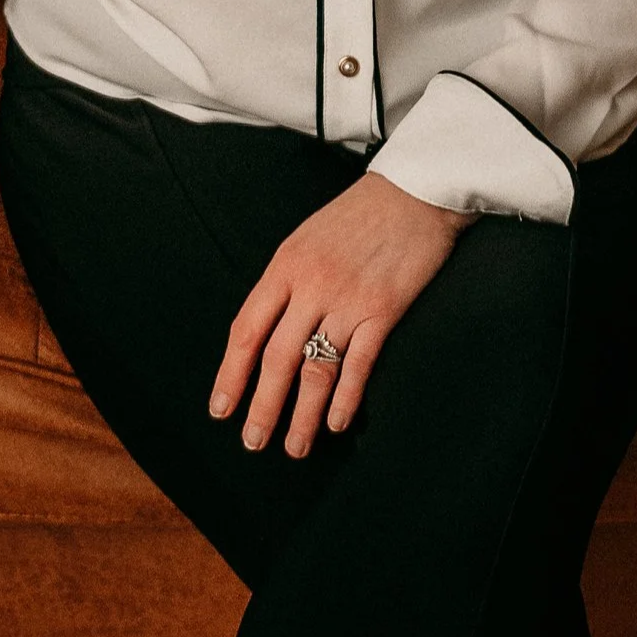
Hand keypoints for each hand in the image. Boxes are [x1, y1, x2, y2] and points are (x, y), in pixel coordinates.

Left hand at [210, 173, 474, 458]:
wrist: (415, 190)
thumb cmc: (360, 215)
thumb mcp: (307, 238)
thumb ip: (287, 282)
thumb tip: (264, 332)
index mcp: (286, 265)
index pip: (247, 329)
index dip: (231, 374)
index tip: (221, 408)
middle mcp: (312, 285)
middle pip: (277, 358)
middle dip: (263, 406)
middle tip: (253, 441)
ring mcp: (349, 298)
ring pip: (317, 369)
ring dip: (302, 414)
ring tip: (294, 446)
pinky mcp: (384, 309)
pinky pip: (359, 364)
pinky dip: (345, 398)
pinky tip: (335, 423)